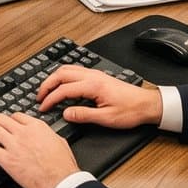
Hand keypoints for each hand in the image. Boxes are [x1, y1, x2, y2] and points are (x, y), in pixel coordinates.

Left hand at [0, 113, 80, 187]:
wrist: (60, 181)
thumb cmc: (62, 165)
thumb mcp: (59, 141)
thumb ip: (48, 134)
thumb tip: (44, 135)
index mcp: (36, 126)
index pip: (16, 115)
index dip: (8, 120)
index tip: (5, 125)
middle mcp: (23, 132)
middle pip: (0, 118)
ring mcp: (13, 145)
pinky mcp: (6, 159)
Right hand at [36, 65, 165, 129]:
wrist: (147, 104)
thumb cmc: (131, 111)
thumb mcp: (107, 118)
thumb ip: (84, 115)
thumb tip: (66, 113)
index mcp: (93, 86)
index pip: (64, 89)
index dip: (50, 99)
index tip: (43, 107)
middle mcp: (93, 76)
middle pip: (62, 73)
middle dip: (47, 84)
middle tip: (39, 96)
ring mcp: (95, 74)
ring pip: (68, 69)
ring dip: (54, 78)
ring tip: (47, 90)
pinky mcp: (98, 76)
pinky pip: (75, 71)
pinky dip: (63, 76)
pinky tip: (62, 85)